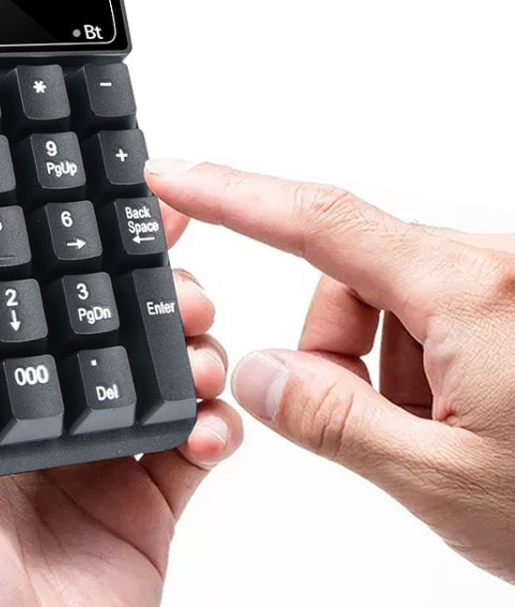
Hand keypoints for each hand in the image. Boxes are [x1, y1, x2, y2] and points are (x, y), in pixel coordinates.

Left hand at [0, 209, 241, 606]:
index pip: (43, 303)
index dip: (79, 256)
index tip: (117, 214)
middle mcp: (56, 412)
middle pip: (120, 328)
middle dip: (160, 295)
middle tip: (181, 287)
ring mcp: (111, 452)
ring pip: (171, 373)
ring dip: (199, 350)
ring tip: (199, 356)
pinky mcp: (156, 494)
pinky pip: (203, 440)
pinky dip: (221, 424)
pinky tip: (208, 429)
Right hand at [147, 159, 514, 584]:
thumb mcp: (439, 481)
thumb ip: (328, 419)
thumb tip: (254, 373)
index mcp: (468, 294)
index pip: (316, 221)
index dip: (232, 193)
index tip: (174, 174)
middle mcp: (489, 266)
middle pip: (351, 275)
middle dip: (333, 345)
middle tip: (366, 422)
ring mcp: (505, 278)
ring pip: (389, 296)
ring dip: (382, 362)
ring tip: (435, 431)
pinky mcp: (513, 297)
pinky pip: (431, 307)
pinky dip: (418, 360)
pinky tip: (465, 414)